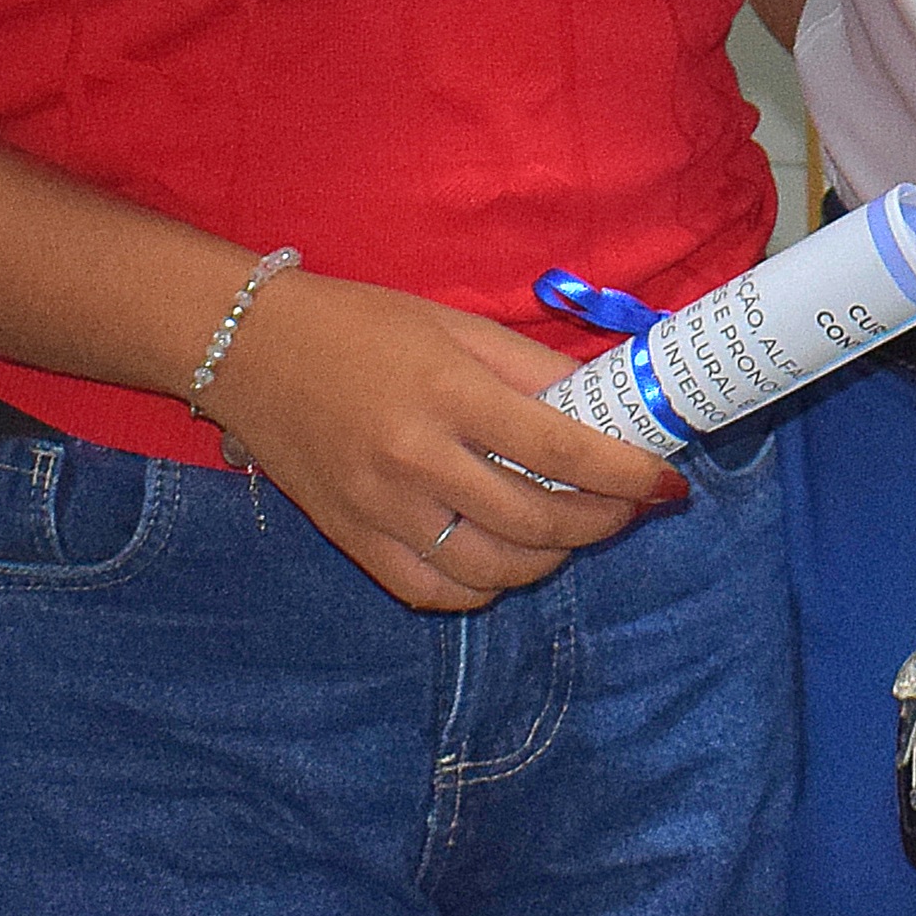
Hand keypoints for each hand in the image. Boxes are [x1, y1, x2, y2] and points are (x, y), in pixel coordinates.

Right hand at [192, 270, 676, 613]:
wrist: (249, 349)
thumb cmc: (362, 326)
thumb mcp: (456, 325)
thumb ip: (532, 369)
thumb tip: (606, 399)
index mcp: (449, 394)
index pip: (562, 449)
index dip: (627, 475)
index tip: (667, 483)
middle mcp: (417, 460)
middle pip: (538, 519)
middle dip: (603, 522)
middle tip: (629, 509)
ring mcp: (382, 509)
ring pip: (495, 568)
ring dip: (553, 558)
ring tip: (574, 531)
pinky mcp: (353, 540)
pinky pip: (437, 591)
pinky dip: (487, 585)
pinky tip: (507, 558)